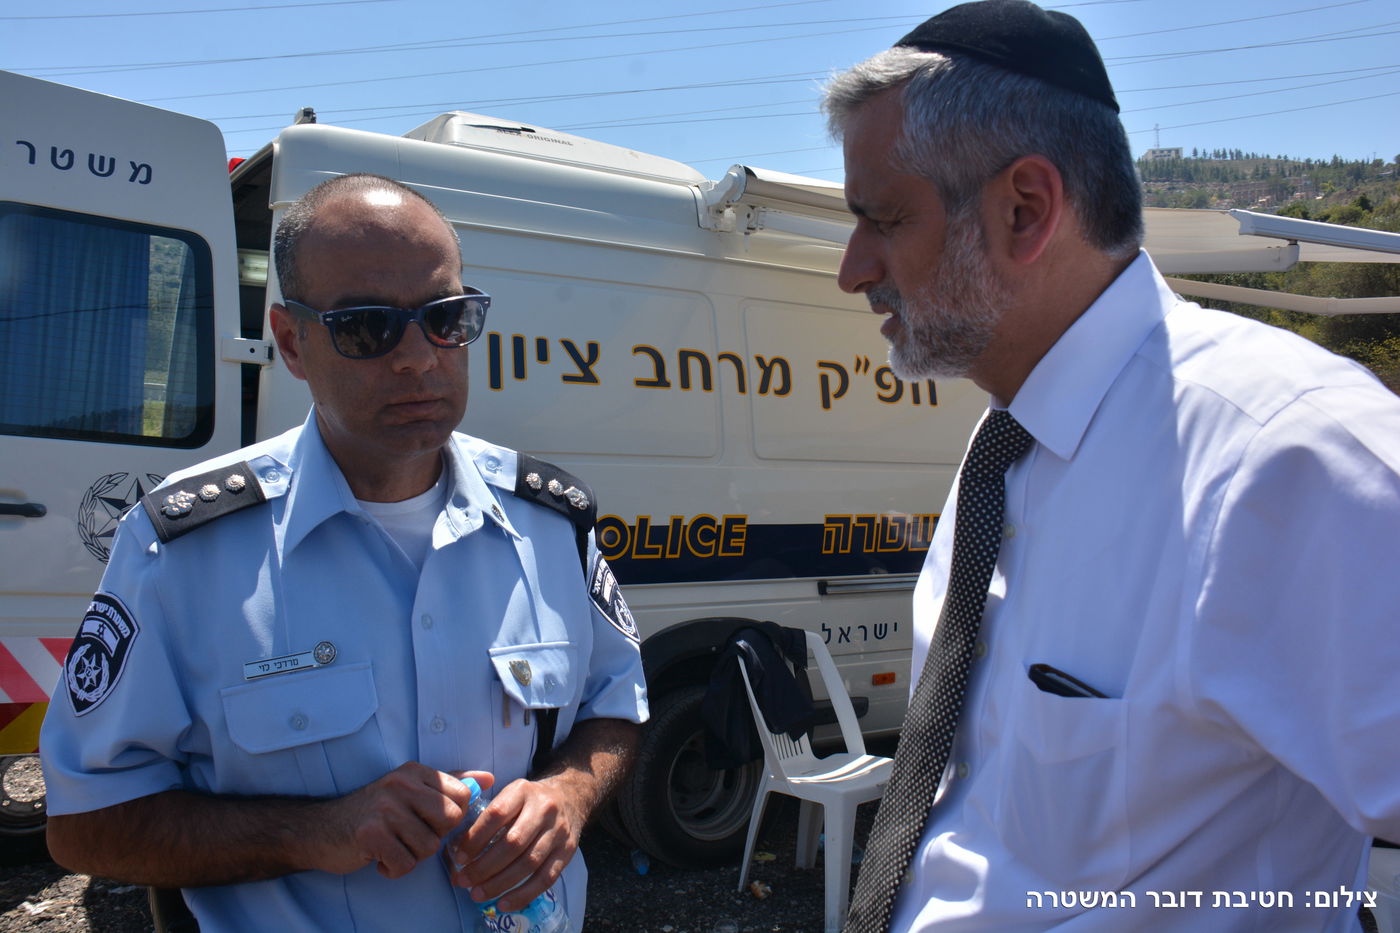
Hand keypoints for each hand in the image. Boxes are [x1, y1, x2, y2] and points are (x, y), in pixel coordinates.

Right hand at [312, 762, 490, 878]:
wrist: (321, 830)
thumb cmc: (373, 813)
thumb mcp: (411, 791)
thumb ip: (449, 785)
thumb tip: (488, 779)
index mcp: (415, 772)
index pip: (462, 794)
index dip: (452, 817)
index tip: (429, 821)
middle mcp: (401, 784)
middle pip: (450, 820)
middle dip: (435, 836)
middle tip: (410, 835)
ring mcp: (385, 808)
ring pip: (429, 846)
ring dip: (412, 855)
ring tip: (392, 845)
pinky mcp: (371, 834)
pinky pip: (405, 863)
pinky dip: (394, 869)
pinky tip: (380, 858)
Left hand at [447, 777, 582, 910]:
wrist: (570, 797)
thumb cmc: (529, 801)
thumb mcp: (510, 795)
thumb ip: (487, 816)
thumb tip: (458, 850)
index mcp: (523, 791)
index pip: (497, 814)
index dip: (476, 838)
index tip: (459, 857)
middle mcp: (543, 810)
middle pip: (513, 843)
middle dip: (484, 867)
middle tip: (464, 881)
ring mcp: (558, 831)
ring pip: (528, 863)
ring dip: (500, 884)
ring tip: (478, 895)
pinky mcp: (567, 851)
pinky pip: (545, 878)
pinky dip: (523, 894)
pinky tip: (504, 903)